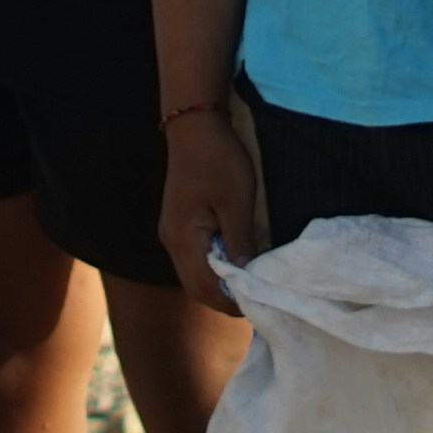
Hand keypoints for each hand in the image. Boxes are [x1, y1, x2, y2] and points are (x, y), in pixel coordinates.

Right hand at [156, 106, 263, 319]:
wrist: (195, 127)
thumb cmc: (219, 161)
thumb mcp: (237, 202)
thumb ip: (241, 243)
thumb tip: (248, 278)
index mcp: (183, 239)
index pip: (205, 288)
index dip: (232, 303)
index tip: (261, 306)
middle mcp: (171, 242)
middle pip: (196, 288)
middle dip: (225, 300)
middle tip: (259, 301)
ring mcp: (172, 234)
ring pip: (194, 276)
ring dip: (219, 286)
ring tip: (250, 286)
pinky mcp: (178, 226)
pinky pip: (194, 260)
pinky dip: (214, 270)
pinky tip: (235, 264)